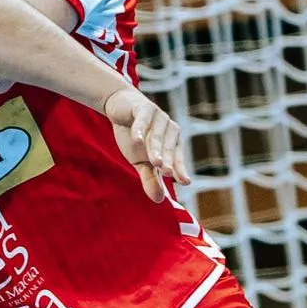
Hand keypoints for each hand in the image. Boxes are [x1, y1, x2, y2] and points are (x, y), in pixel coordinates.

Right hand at [100, 86, 191, 213]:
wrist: (121, 109)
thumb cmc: (135, 135)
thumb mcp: (141, 160)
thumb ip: (150, 178)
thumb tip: (159, 200)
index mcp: (172, 141)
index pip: (177, 157)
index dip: (181, 169)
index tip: (186, 182)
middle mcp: (169, 128)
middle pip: (169, 147)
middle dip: (168, 160)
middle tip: (167, 173)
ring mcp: (158, 116)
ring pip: (158, 135)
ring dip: (156, 148)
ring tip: (155, 162)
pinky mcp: (144, 107)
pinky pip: (143, 119)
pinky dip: (140, 129)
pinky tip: (137, 139)